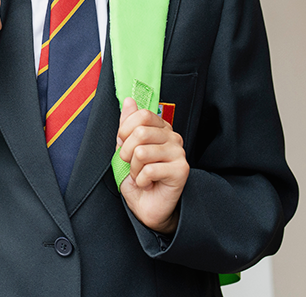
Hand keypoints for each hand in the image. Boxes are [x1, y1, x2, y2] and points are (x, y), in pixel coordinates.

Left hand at [116, 97, 188, 233]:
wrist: (147, 205)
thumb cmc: (138, 177)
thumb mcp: (126, 148)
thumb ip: (127, 125)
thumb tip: (129, 101)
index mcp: (161, 129)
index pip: (142, 114)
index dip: (126, 128)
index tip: (123, 142)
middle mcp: (173, 138)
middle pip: (141, 132)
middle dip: (126, 151)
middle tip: (131, 163)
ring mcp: (179, 153)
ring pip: (142, 151)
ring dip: (134, 168)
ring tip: (141, 175)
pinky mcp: (181, 170)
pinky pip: (150, 169)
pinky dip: (142, 180)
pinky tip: (149, 183)